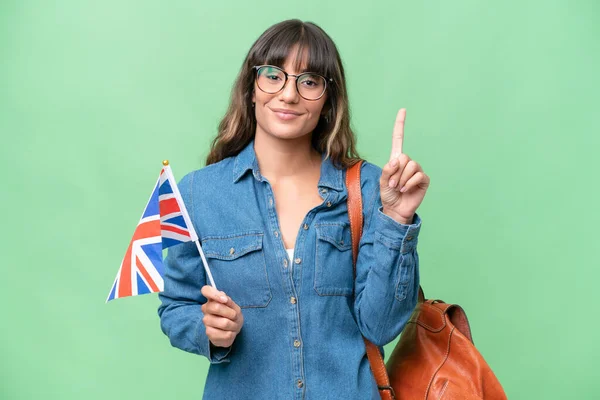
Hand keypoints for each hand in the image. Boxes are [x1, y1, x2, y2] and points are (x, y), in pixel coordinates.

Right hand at [201, 285, 243, 347]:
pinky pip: (225, 334)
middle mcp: (206, 309)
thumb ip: (228, 301)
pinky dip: (232, 333)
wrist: (231, 330)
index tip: (225, 300)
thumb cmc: (232, 315)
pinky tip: (230, 332)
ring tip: (234, 325)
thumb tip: (223, 297)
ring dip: (234, 325)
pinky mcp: (209, 333)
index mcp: (212, 299)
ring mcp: (206, 321)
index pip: (206, 290)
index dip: (214, 294)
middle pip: (216, 307)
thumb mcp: (234, 307)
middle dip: (231, 313)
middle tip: (235, 316)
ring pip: (224, 323)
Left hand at [380, 108, 429, 223]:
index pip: (398, 139)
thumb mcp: (382, 180)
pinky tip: (405, 190)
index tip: (403, 110)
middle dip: (395, 172)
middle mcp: (407, 163)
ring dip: (401, 179)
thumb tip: (398, 160)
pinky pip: (417, 175)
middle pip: (404, 157)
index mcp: (396, 159)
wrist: (395, 209)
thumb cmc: (388, 195)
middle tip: (392, 184)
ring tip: (398, 188)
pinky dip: (408, 183)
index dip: (400, 125)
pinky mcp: (423, 179)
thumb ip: (387, 169)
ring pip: (411, 166)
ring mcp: (416, 171)